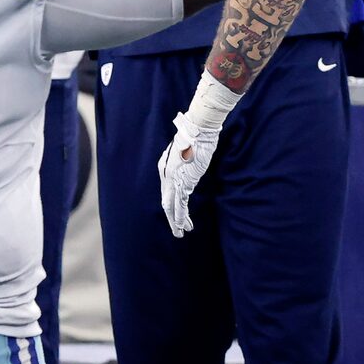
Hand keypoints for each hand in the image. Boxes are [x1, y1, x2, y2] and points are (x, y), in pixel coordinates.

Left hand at [156, 88, 233, 235]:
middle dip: (171, 217)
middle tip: (176, 230)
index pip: (167, 190)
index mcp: (165, 166)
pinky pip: (180, 204)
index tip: (177, 212)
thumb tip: (190, 164)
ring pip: (172, 206)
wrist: (198, 130)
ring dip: (176, 221)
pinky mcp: (183, 182)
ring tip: (180, 233)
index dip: (171, 203)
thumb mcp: (187, 149)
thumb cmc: (195, 135)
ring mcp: (174, 179)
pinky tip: (183, 226)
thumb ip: (186, 160)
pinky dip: (181, 216)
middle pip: (166, 201)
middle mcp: (166, 175)